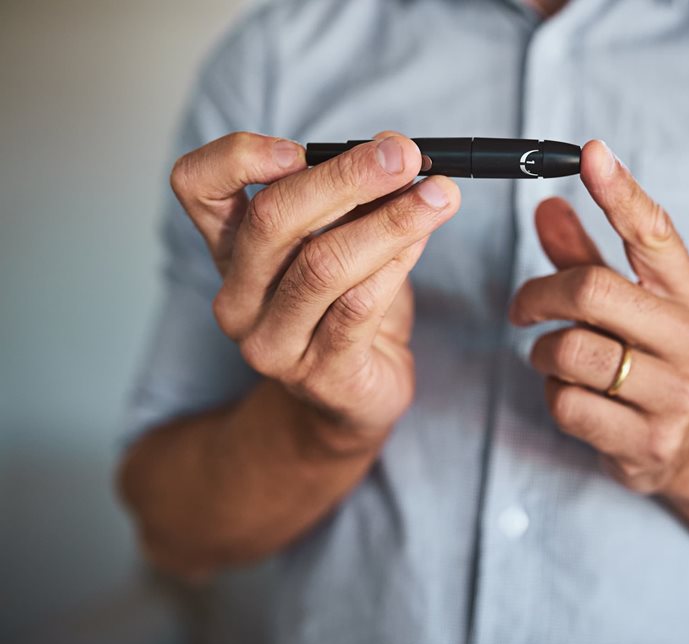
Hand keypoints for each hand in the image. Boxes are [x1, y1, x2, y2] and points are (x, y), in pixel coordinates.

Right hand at [169, 131, 460, 445]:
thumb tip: (396, 154)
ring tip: (438, 194)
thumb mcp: (340, 242)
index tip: (299, 147)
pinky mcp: (320, 373)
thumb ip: (353, 202)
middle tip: (403, 154)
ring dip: (390, 221)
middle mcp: (237, 296)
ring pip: (323, 264)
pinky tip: (424, 239)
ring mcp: (272, 341)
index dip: (237, 157)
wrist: (353, 397)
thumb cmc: (346, 307)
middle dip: (346, 177)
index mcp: (231, 249)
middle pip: (273, 219)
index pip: (196, 186)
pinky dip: (397, 265)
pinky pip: (358, 307)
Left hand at [509, 140, 688, 498]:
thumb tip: (547, 206)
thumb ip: (586, 256)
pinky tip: (573, 394)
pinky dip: (554, 394)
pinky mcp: (647, 440)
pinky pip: (566, 403)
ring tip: (553, 355)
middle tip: (522, 306)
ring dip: (543, 351)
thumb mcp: (629, 303)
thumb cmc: (649, 356)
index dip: (620, 191)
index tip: (591, 152)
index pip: (654, 233)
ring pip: (570, 350)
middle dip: (539, 295)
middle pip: (591, 291)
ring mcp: (675, 394)